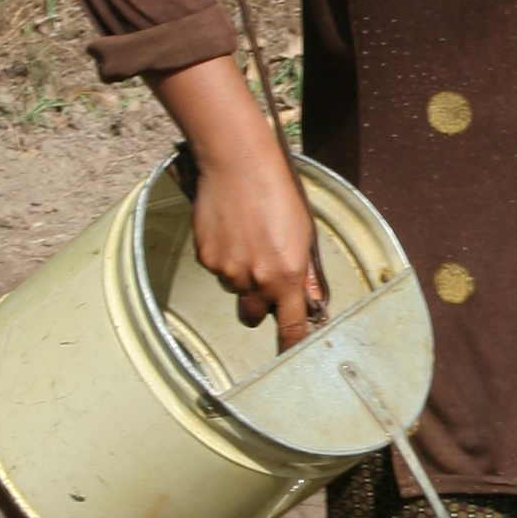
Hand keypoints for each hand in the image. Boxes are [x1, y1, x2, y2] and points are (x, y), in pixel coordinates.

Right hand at [150, 56, 321, 346]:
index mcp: (285, 276)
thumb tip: (310, 298)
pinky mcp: (205, 255)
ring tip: (248, 237)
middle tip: (266, 274)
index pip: (289, 326)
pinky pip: (217, 268)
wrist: (238, 163)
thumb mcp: (304, 233)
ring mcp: (226, 269)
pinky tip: (231, 229)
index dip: (290, 343)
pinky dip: (225, 256)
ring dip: (242, 274)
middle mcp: (254, 279)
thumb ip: (306, 272)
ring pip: (235, 287)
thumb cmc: (279, 192)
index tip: (290, 354)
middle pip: (254, 315)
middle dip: (261, 304)